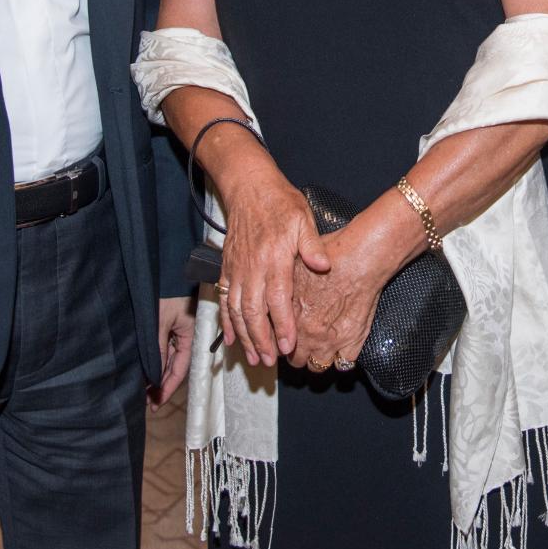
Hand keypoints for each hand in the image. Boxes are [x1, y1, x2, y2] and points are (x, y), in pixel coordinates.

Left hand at [149, 294, 195, 409]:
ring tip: (144, 390)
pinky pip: (164, 349)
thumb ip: (158, 349)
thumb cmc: (167, 292)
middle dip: (160, 384)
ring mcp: (177, 332)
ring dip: (157, 374)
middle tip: (147, 402)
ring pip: (168, 359)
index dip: (167, 388)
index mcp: (190, 336)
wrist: (168, 270)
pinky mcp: (169, 326)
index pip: (179, 369)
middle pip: (174, 367)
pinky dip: (156, 360)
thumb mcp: (160, 322)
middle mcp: (185, 337)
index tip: (155, 403)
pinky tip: (146, 370)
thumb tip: (153, 376)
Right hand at [218, 160, 329, 368]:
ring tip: (254, 357)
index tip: (287, 346)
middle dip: (261, 339)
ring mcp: (236, 269)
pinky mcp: (227, 268)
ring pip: (236, 310)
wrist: (248, 186)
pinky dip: (226, 321)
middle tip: (270, 362)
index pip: (277, 298)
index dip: (282, 324)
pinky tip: (232, 338)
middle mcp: (252, 267)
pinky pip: (223, 299)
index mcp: (273, 257)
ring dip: (244, 336)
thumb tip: (324, 265)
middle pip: (253, 311)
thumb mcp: (303, 218)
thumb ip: (312, 246)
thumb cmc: (280, 203)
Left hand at [286, 223, 390, 373]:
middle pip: (294, 359)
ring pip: (316, 366)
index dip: (279, 340)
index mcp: (289, 315)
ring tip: (319, 348)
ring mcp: (329, 342)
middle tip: (301, 343)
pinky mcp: (351, 342)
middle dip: (295, 353)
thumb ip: (283, 285)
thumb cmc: (330, 257)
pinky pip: (344, 364)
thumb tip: (272, 293)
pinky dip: (341, 359)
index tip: (284, 337)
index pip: (275, 342)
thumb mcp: (295, 263)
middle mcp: (307, 333)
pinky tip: (340, 348)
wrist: (360, 259)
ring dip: (316, 359)